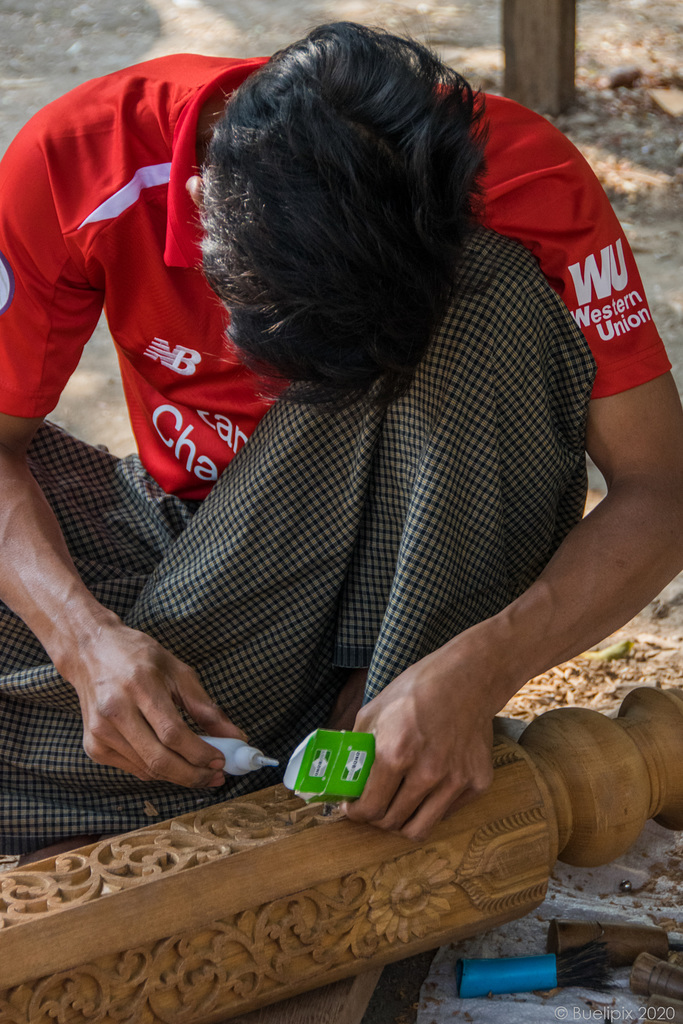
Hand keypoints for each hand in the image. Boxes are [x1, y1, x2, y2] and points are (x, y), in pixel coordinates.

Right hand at [63, 618, 245, 786]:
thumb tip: (236, 737)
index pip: (173, 733)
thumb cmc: (138, 657)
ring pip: (147, 769)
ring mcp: (100, 731)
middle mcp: (115, 711)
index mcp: (140, 686)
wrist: (90, 652)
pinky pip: (134, 769)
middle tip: (215, 777)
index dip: (200, 753)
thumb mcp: (178, 672)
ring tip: (201, 770)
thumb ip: (207, 708)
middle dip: (193, 775)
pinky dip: (158, 771)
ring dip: (179, 776)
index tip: (221, 761)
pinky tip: (173, 762)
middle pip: (159, 759)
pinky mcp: (94, 746)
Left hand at [342, 645, 495, 839]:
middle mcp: (427, 773)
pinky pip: (446, 813)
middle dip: (376, 817)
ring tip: (398, 803)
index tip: (354, 807)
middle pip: (392, 823)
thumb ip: (358, 746)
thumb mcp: (375, 711)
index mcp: (396, 753)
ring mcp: (455, 781)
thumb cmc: (417, 690)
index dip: (356, 813)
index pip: (369, 808)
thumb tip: (342, 773)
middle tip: (375, 803)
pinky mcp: (477, 783)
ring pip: (420, 829)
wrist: (468, 678)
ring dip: (403, 820)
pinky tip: (428, 785)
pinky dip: (432, 807)